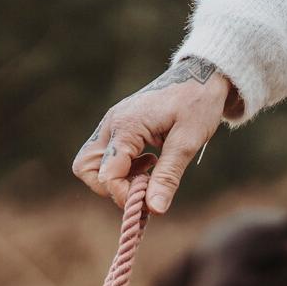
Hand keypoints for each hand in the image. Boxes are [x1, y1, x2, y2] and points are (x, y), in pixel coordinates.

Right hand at [73, 57, 232, 213]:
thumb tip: (154, 210)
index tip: (150, 202)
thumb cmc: (197, 103)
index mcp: (126, 126)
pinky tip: (150, 162)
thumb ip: (168, 175)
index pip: (107, 174)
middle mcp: (112, 124)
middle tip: (142, 187)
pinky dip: (122, 168)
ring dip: (115, 178)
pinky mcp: (118, 127)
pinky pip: (106, 155)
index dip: (125, 195)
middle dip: (110, 187)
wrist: (201, 75)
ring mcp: (112, 124)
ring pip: (91, 162)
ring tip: (148, 173)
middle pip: (85, 168)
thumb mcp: (188, 141)